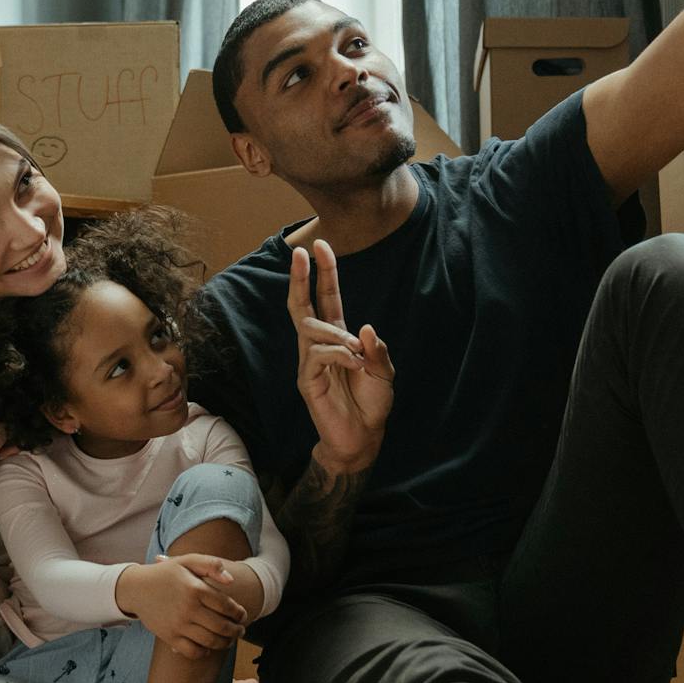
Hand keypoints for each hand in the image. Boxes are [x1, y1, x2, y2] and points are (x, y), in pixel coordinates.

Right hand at [116, 554, 247, 659]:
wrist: (136, 589)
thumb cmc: (165, 573)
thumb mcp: (187, 561)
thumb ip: (210, 564)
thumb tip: (231, 581)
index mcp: (195, 589)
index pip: (227, 606)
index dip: (239, 613)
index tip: (242, 615)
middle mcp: (188, 609)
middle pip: (222, 627)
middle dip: (236, 631)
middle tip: (240, 631)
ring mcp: (178, 625)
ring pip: (210, 641)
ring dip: (225, 643)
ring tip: (229, 640)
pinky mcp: (170, 637)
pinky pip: (192, 651)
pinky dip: (204, 652)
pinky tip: (207, 646)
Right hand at [290, 241, 393, 473]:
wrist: (363, 437)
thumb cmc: (371, 403)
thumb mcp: (384, 371)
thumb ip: (376, 348)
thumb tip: (364, 327)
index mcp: (337, 338)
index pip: (326, 298)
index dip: (324, 272)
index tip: (320, 245)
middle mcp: (318, 346)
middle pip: (302, 306)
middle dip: (300, 278)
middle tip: (299, 252)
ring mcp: (309, 363)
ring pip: (311, 330)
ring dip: (337, 334)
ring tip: (357, 351)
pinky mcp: (306, 381)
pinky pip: (316, 356)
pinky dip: (339, 355)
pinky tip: (355, 364)